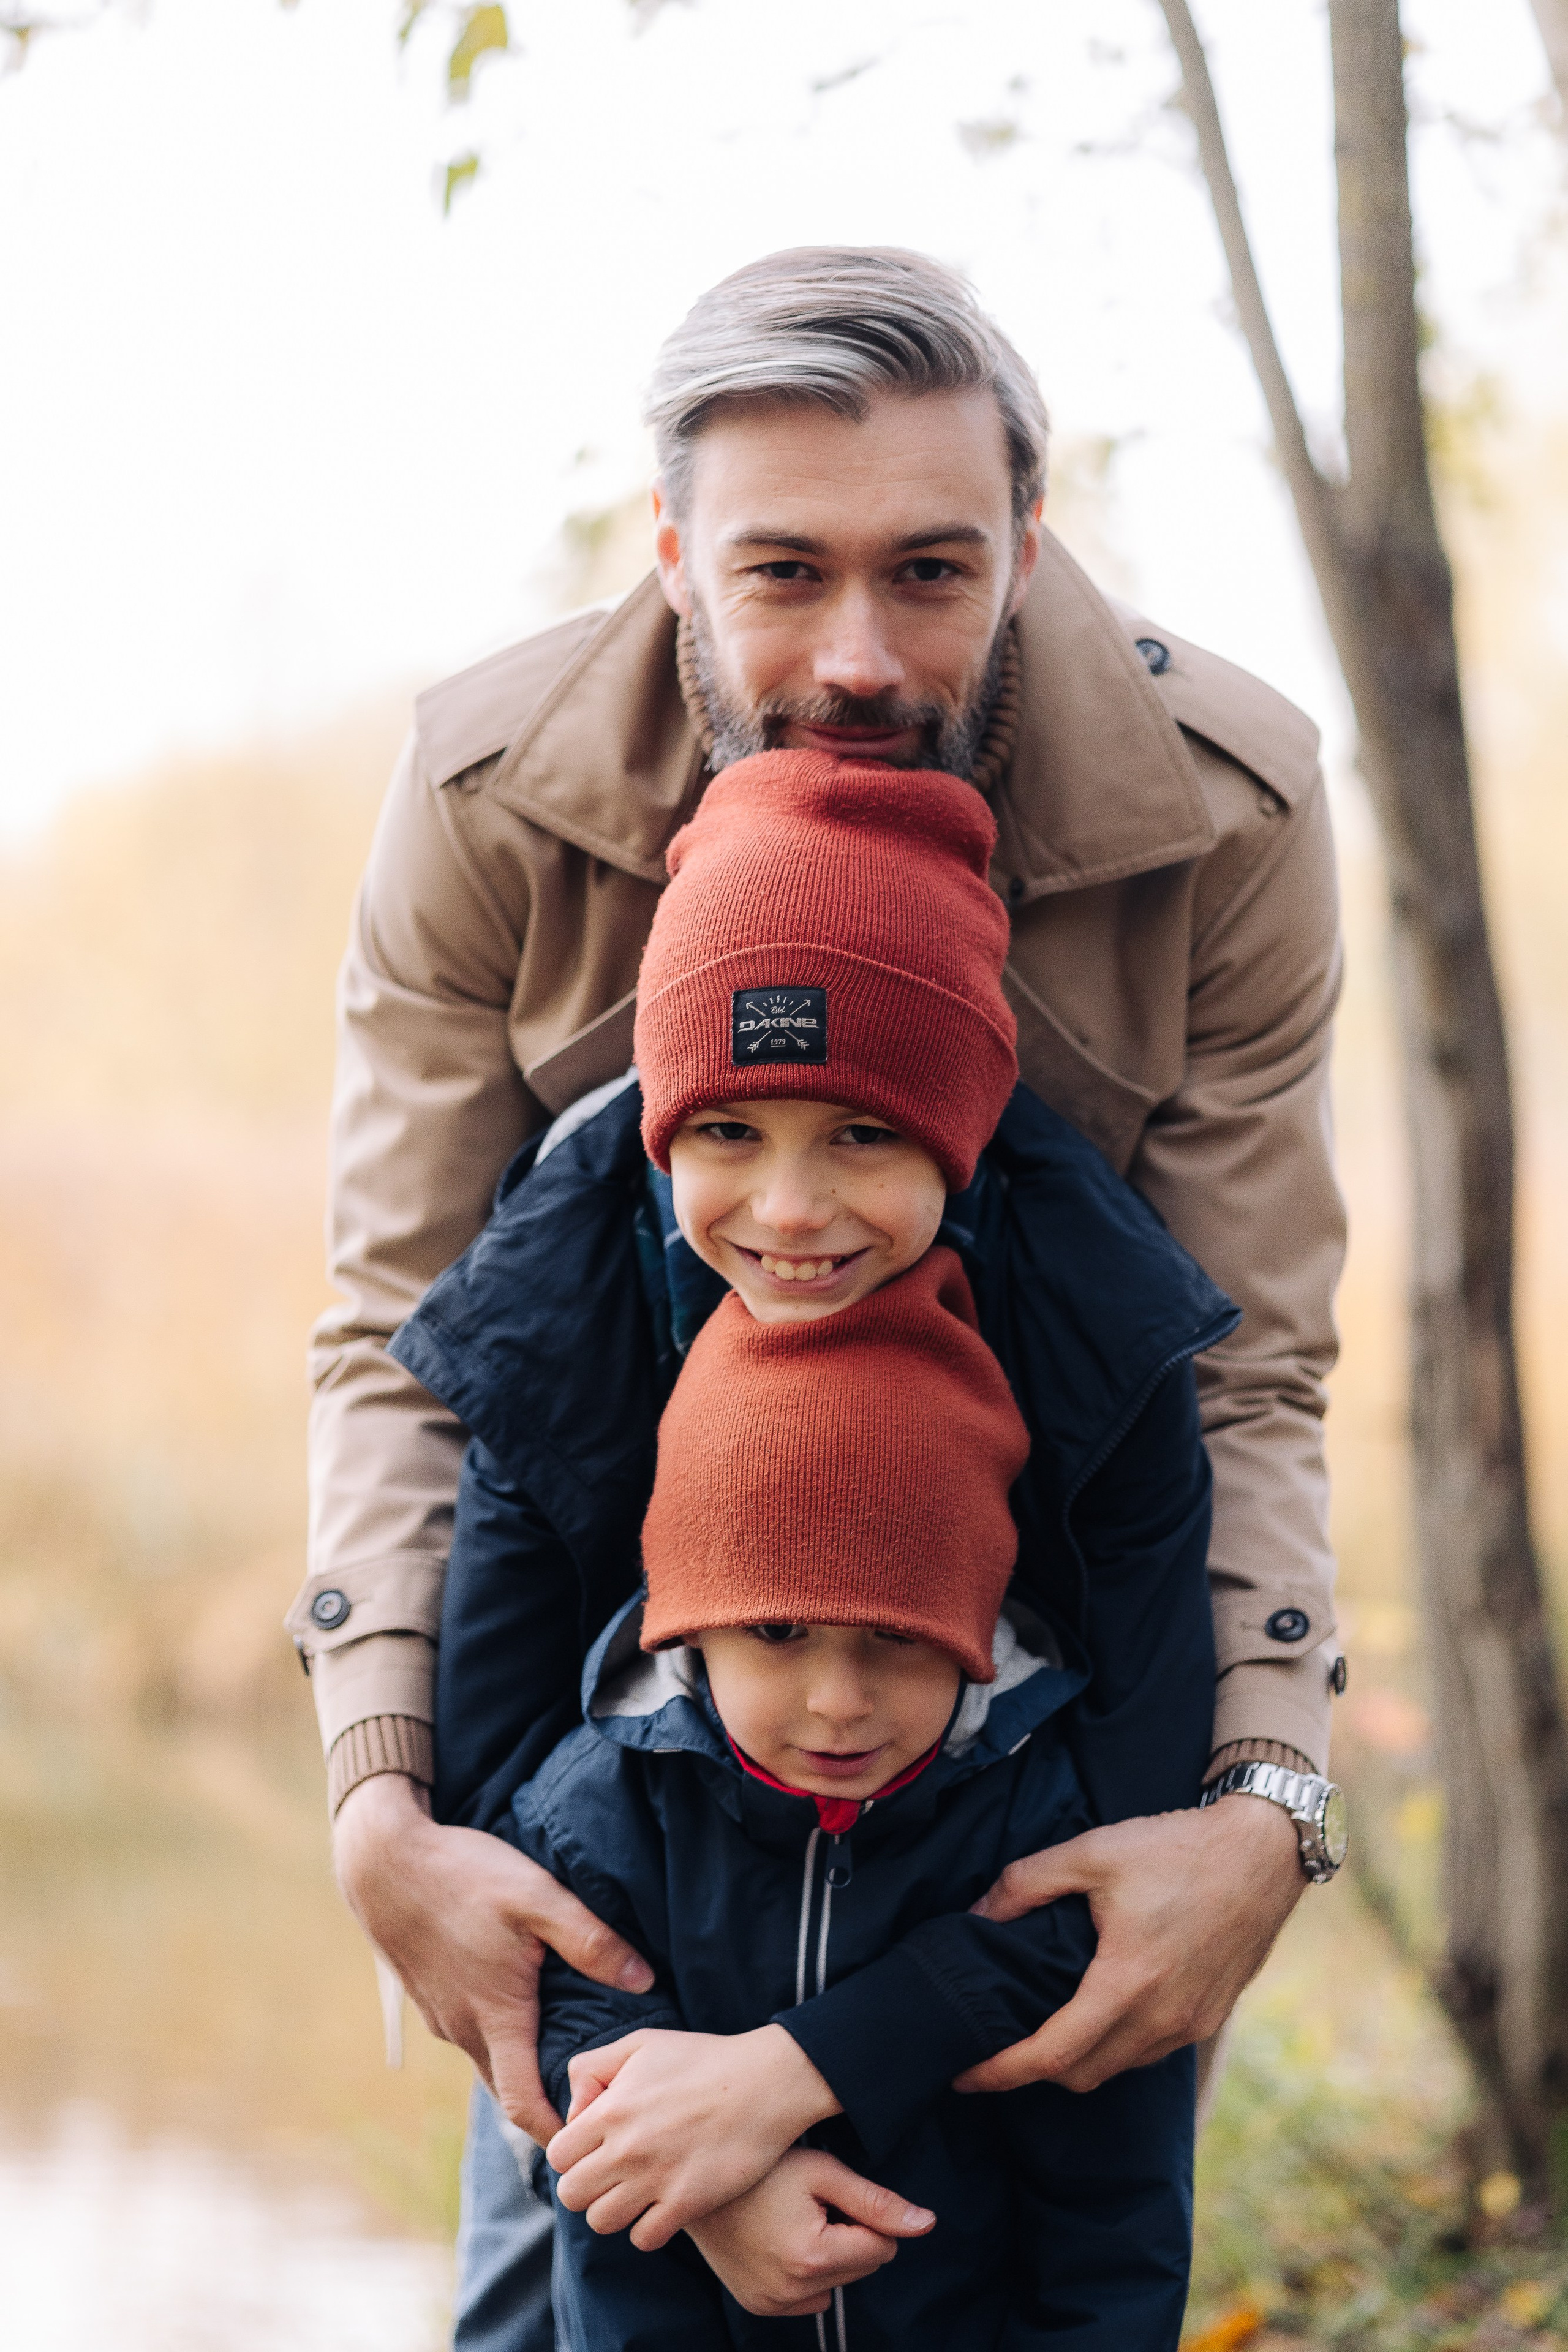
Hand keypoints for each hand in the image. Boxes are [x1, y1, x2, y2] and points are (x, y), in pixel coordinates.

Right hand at [333, 1772, 652, 2142]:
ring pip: (488, 2058)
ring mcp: (441, 2015)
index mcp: (495, 2017)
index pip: (525, 2105)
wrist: (384, 1862)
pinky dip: (496, 2036)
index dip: (557, 2131)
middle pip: (508, 2089)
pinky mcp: (429, 1996)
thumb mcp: (538, 1897)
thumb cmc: (462, 1876)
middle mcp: (463, 2029)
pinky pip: (469, 2031)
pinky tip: (520, 2006)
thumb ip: (591, 1941)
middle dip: (545, 2105)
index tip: (590, 2142)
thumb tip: (643, 1981)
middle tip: (590, 2102)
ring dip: (521, 2066)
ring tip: (564, 2054)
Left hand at [547, 2023, 841, 2245]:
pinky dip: (646, 2228)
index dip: (571, 2154)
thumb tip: (575, 2112)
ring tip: (634, 2191)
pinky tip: (661, 2205)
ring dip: (612, 2210)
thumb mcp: (640, 2044)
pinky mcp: (687, 2202)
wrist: (766, 2082)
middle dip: (585, 2186)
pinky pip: (643, 2238)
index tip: (593, 2148)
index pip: (558, 2155)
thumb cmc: (703, 2059)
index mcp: (612, 2108)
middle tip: (610, 2173)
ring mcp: (657, 2178)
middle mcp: (627, 2148)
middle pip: (572, 2195)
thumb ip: (592, 2069)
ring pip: (601, 2222)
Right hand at [686, 2149, 933, 2317]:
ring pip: (836, 2284)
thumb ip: (877, 2202)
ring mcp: (772, 2303)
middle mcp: (792, 2291)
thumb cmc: (762, 2166)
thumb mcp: (823, 2171)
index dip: (868, 2215)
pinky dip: (807, 2273)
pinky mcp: (758, 2305)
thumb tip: (927, 2224)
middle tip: (814, 2202)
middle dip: (850, 2235)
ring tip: (796, 2217)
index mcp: (813, 2256)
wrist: (696, 2180)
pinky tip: (783, 2239)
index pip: (882, 2248)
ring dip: (830, 2256)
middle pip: (861, 2268)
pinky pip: (807, 2298)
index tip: (836, 2193)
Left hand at [953, 1794, 1302, 2094]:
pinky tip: (1099, 2014)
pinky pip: (1150, 2051)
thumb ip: (1026, 1882)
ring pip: (1118, 2067)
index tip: (965, 2075)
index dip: (1001, 2072)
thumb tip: (978, 1914)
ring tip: (1043, 2030)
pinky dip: (1116, 2047)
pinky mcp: (1210, 2016)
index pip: (1052, 2055)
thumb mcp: (1092, 1850)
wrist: (1263, 1852)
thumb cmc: (1177, 1848)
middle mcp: (1162, 2018)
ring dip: (1077, 2060)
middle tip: (996, 2050)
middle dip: (1032, 2072)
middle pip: (1081, 2075)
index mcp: (1127, 1983)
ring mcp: (1191, 2023)